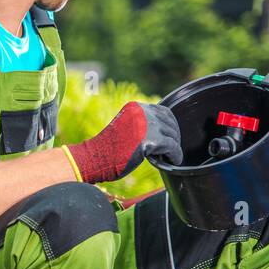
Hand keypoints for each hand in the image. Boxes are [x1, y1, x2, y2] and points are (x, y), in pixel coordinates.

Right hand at [65, 101, 181, 183]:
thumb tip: (160, 133)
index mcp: (136, 107)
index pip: (163, 111)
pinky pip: (172, 147)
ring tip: (170, 156)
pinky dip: (175, 155)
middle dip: (174, 136)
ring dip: (174, 147)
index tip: (170, 136)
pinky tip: (173, 161)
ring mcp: (147, 124)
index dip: (170, 125)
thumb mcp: (125, 128)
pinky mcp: (151, 140)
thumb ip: (140, 125)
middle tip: (171, 149)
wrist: (94, 158)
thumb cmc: (106, 149)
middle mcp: (142, 112)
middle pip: (169, 123)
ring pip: (172, 135)